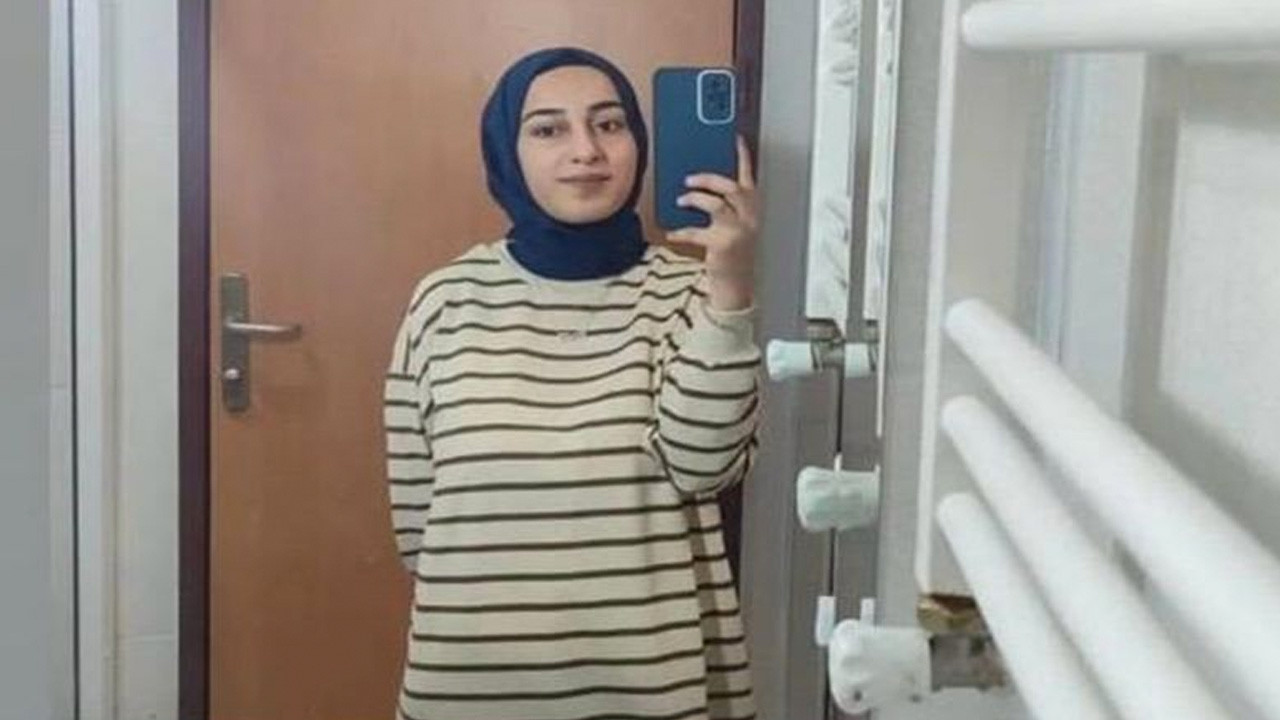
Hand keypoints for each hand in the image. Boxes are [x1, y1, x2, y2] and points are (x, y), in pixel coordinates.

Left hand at [666, 136, 757, 311]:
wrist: (737, 283)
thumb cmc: (733, 251)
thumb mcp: (735, 223)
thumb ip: (725, 204)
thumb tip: (697, 184)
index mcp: (753, 208)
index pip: (749, 177)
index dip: (743, 157)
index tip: (736, 138)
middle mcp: (749, 217)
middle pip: (730, 187)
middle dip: (708, 179)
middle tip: (689, 179)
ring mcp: (738, 231)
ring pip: (716, 204)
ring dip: (696, 199)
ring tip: (682, 200)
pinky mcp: (723, 245)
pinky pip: (697, 233)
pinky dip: (681, 232)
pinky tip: (671, 233)